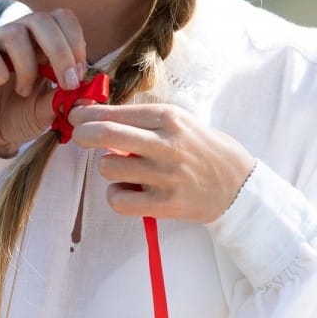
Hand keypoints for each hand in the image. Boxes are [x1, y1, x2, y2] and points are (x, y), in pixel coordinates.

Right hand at [0, 9, 88, 157]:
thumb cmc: (18, 117)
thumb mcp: (50, 109)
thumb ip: (67, 97)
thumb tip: (91, 90)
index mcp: (38, 42)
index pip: (61, 19)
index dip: (75, 41)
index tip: (80, 73)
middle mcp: (14, 36)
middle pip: (41, 19)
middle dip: (61, 52)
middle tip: (68, 83)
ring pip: (15, 33)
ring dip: (28, 67)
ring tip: (25, 90)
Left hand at [69, 103, 255, 222]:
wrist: (241, 187)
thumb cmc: (202, 150)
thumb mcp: (179, 122)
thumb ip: (141, 120)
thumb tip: (93, 114)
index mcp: (168, 118)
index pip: (115, 112)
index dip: (86, 115)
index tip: (76, 117)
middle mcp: (166, 144)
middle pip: (105, 134)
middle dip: (83, 134)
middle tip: (80, 137)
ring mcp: (165, 176)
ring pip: (107, 167)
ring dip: (108, 168)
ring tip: (127, 170)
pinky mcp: (166, 205)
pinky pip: (118, 200)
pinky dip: (117, 196)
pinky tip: (131, 191)